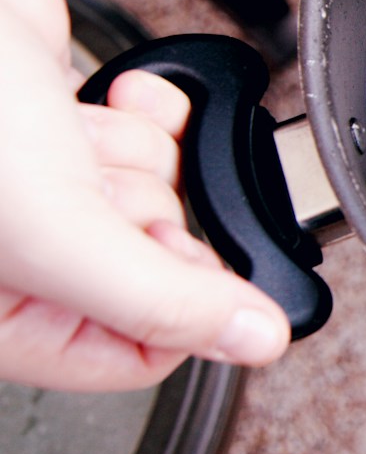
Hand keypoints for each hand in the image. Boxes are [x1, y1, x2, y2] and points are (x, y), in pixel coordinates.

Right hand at [0, 0, 289, 391]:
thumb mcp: (54, 232)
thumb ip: (159, 299)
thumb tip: (254, 343)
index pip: (137, 357)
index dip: (181, 302)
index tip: (179, 254)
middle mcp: (17, 264)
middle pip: (157, 268)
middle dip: (151, 213)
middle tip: (98, 183)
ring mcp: (39, 192)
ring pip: (159, 197)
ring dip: (145, 156)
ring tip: (75, 135)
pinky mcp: (60, 128)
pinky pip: (153, 138)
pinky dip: (152, 111)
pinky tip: (118, 96)